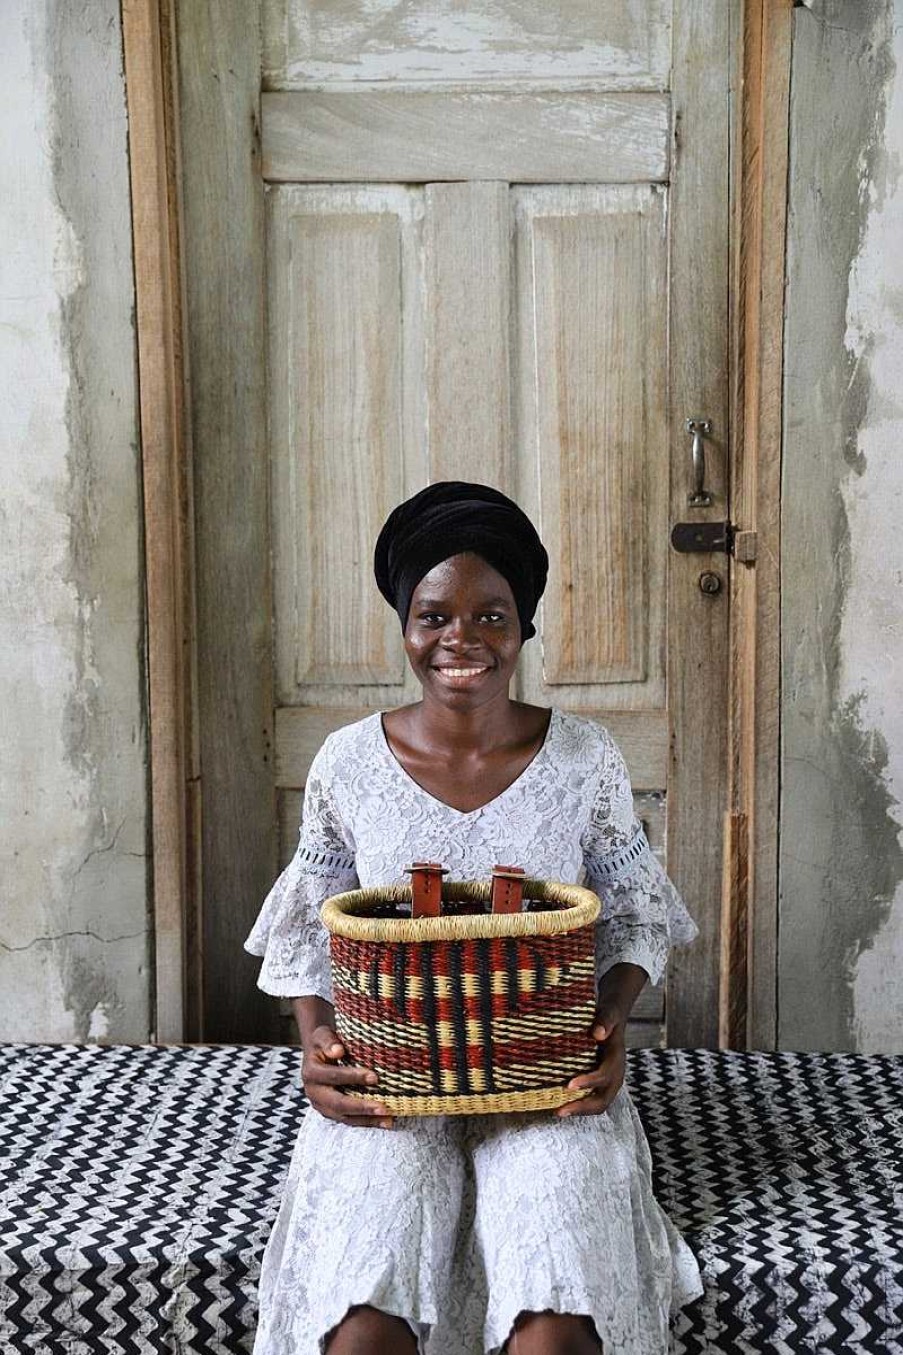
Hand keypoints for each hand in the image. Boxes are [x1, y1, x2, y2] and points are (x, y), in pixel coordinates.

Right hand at [301, 1025, 393, 1128]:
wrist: (317, 1056)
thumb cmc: (324, 1043)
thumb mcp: (322, 1036)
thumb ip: (328, 1042)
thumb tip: (338, 1050)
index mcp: (311, 1073)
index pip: (333, 1077)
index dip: (353, 1077)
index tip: (374, 1077)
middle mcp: (314, 1093)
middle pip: (338, 1103)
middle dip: (361, 1106)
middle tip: (383, 1107)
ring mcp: (322, 1106)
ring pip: (345, 1117)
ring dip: (367, 1119)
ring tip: (388, 1120)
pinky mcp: (331, 1113)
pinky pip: (349, 1120)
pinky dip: (367, 1122)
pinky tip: (385, 1121)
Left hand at [555, 999, 626, 1117]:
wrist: (614, 1020)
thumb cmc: (609, 1017)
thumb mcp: (609, 1014)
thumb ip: (605, 1021)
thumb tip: (597, 1033)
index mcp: (617, 1059)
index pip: (604, 1075)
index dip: (588, 1082)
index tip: (569, 1085)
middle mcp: (615, 1075)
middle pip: (602, 1099)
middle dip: (582, 1107)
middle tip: (560, 1111)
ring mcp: (608, 1082)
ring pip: (598, 1104)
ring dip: (579, 1110)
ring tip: (558, 1112)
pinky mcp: (601, 1084)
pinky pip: (592, 1099)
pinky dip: (579, 1105)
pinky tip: (561, 1104)